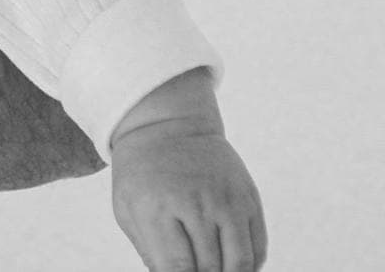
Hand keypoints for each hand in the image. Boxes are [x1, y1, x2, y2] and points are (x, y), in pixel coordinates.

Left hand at [111, 121, 265, 271]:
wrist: (167, 126)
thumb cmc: (142, 174)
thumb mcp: (127, 209)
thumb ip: (150, 252)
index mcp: (157, 207)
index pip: (177, 268)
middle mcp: (196, 204)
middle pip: (210, 268)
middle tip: (195, 270)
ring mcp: (226, 200)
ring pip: (240, 263)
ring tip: (213, 270)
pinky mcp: (248, 198)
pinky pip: (257, 248)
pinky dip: (247, 266)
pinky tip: (230, 263)